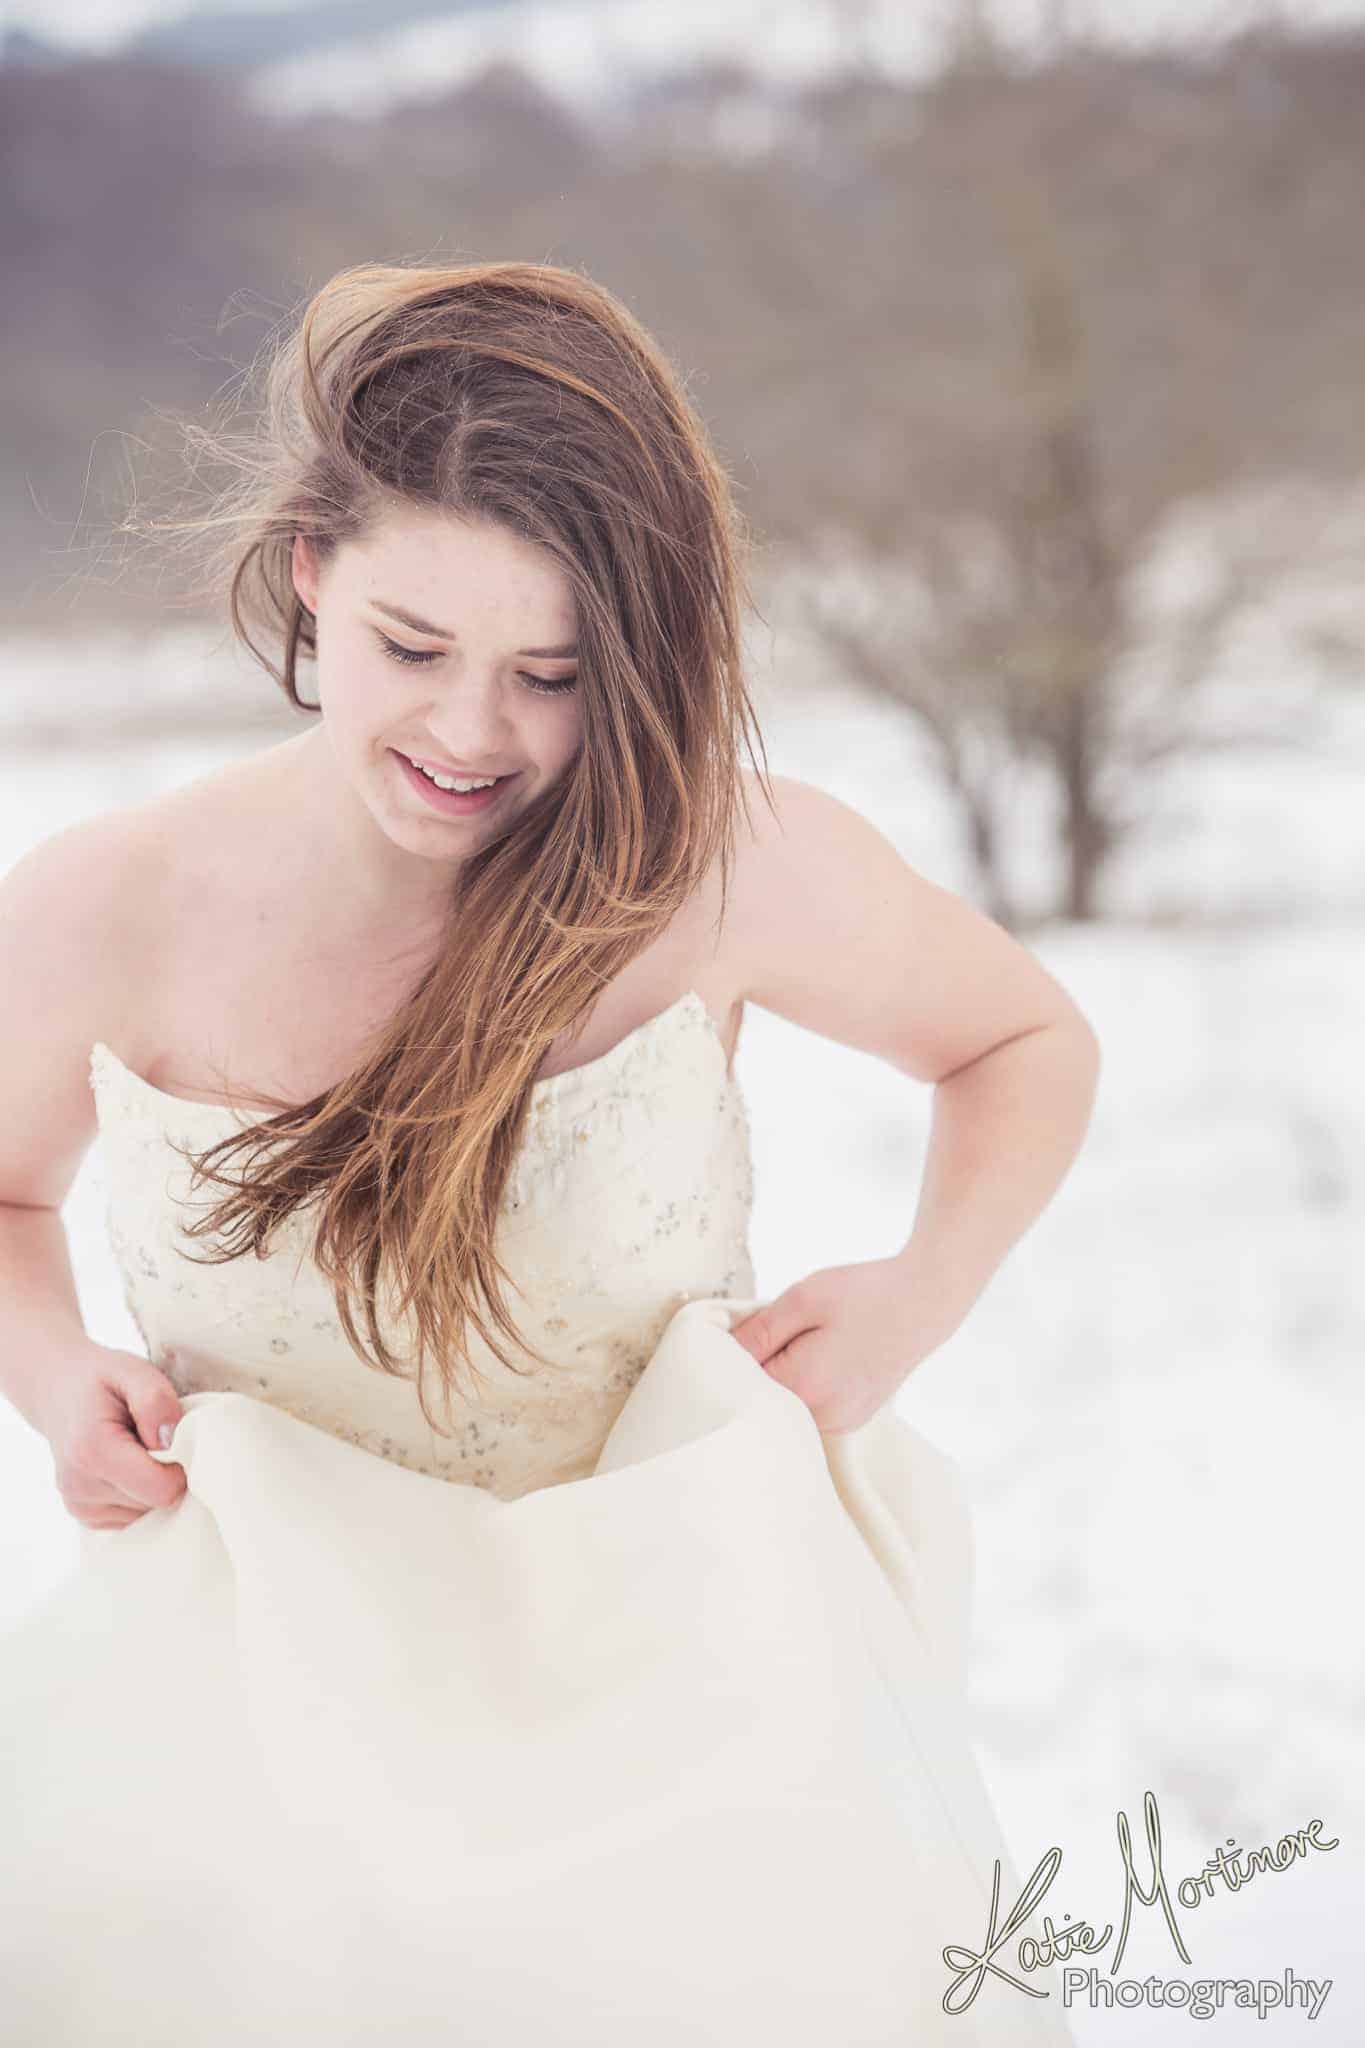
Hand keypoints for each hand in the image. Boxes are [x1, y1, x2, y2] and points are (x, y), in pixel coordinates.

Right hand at [43, 1344, 187, 1530]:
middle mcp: (81, 1486)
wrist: (59, 1392)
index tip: (173, 1438)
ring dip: (152, 1483)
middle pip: (156, 1503)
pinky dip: (139, 1494)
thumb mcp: (131, 1370)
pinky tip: (128, 1465)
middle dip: (166, 1472)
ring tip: (137, 1449)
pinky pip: (133, 1517)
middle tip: (154, 1439)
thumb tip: (171, 1440)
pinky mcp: (86, 1516)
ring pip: (147, 1513)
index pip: (161, 1489)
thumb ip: (155, 1400)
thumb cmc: (100, 1380)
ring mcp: (80, 1505)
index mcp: (93, 1451)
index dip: (180, 1465)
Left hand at [728, 1258, 943, 1435]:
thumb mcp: (802, 1299)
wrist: (924, 1304)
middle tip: (783, 1328)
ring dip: (784, 1374)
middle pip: (761, 1396)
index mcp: (804, 1388)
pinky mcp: (850, 1420)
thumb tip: (721, 1350)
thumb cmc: (865, 1294)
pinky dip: (805, 1384)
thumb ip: (758, 1330)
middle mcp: (821, 1418)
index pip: (739, 1379)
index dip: (738, 1350)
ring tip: (812, 1341)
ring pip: (784, 1402)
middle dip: (760, 1364)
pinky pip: (808, 1406)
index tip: (751, 1326)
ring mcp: (839, 1423)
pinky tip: (825, 1356)